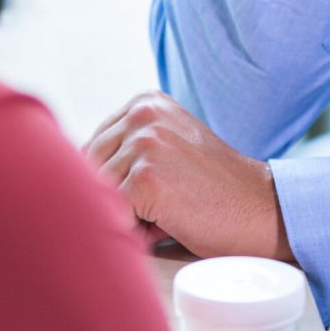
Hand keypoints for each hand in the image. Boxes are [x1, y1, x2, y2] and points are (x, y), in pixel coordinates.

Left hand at [84, 92, 293, 261]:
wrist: (260, 210)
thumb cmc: (214, 190)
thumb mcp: (171, 145)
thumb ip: (128, 145)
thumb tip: (69, 172)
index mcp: (146, 102)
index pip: (91, 148)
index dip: (112, 180)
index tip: (151, 189)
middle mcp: (143, 114)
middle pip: (88, 169)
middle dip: (115, 196)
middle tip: (162, 205)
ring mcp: (144, 143)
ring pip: (99, 193)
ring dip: (126, 213)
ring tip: (168, 211)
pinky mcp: (145, 177)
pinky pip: (112, 213)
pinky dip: (133, 228)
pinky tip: (168, 222)